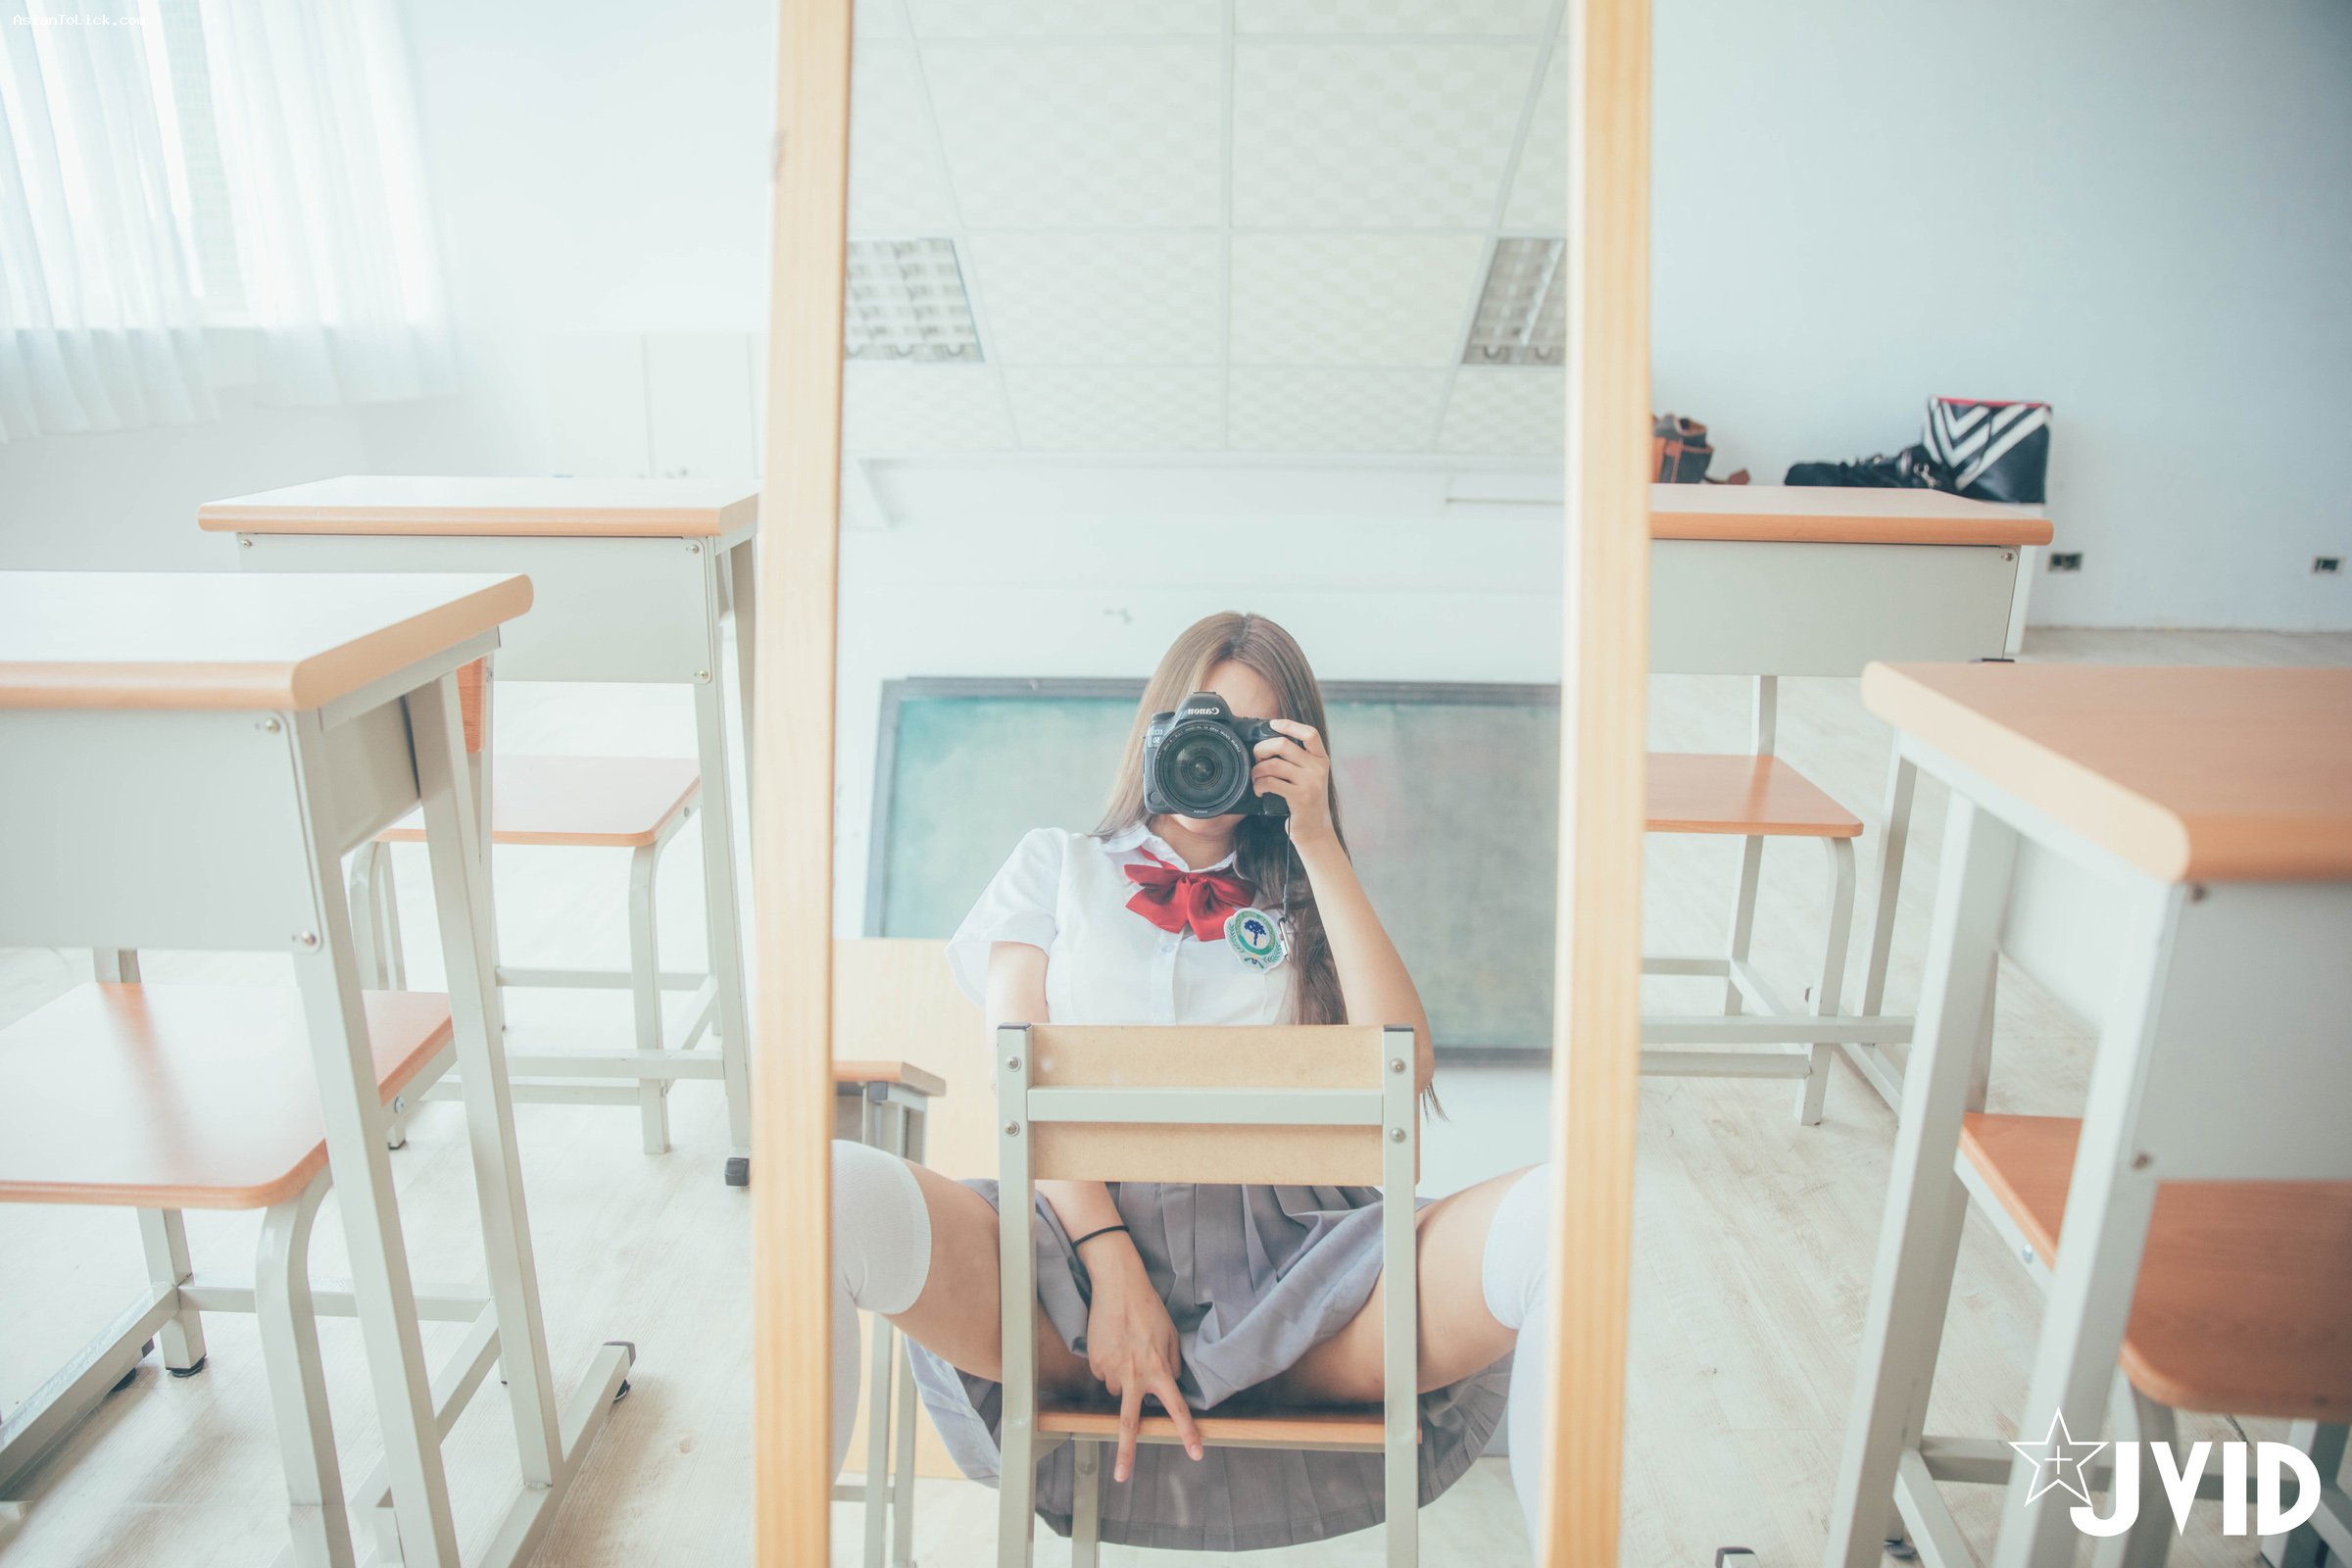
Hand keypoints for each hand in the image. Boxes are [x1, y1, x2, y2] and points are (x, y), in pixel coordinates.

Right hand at [1079, 1246, 1202, 1479]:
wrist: (1118, 1285)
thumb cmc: (1149, 1309)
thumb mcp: (1171, 1336)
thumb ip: (1172, 1364)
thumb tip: (1168, 1383)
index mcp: (1158, 1370)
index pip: (1176, 1408)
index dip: (1187, 1432)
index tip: (1196, 1453)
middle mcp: (1134, 1376)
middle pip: (1128, 1422)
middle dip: (1125, 1453)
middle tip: (1121, 1477)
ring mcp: (1110, 1370)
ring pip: (1116, 1390)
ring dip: (1122, 1380)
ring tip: (1126, 1350)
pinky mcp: (1094, 1361)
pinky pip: (1102, 1373)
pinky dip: (1108, 1364)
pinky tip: (1113, 1343)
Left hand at [1253, 718, 1333, 841]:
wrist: (1315, 831)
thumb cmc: (1305, 802)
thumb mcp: (1309, 777)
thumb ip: (1297, 761)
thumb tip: (1269, 743)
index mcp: (1321, 759)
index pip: (1309, 733)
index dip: (1290, 725)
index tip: (1273, 724)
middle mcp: (1318, 768)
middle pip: (1283, 745)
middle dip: (1262, 749)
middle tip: (1256, 760)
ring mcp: (1311, 783)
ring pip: (1273, 764)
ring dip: (1257, 771)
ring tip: (1255, 779)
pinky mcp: (1300, 797)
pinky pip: (1271, 782)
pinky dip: (1259, 785)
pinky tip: (1259, 790)